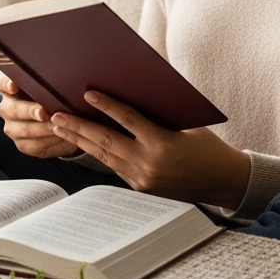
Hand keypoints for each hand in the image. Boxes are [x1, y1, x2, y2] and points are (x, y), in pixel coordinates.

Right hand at [0, 74, 80, 158]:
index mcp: (10, 88)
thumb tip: (58, 79)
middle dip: (29, 111)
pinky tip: (62, 135)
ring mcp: (12, 127)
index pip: (2, 83)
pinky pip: (34, 145)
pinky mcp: (23, 144)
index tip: (13, 85)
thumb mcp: (51, 86)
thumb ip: (49, 81)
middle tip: (44, 113)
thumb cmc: (54, 95)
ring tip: (59, 125)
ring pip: (24, 130)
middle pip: (13, 110)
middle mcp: (7, 108)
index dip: (7, 84)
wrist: (61, 119)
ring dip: (43, 128)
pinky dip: (50, 141)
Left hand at [49, 91, 250, 209]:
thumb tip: (131, 92)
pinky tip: (83, 142)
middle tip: (56, 115)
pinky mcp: (139, 187)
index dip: (106, 105)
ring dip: (80, 141)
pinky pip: (113, 166)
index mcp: (163, 144)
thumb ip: (158, 113)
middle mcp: (149, 164)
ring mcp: (142, 179)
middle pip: (106, 140)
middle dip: (78, 127)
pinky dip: (97, 152)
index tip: (87, 93)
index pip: (128, 120)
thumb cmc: (208, 147)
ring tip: (60, 127)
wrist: (222, 182)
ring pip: (103, 156)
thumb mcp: (186, 124)